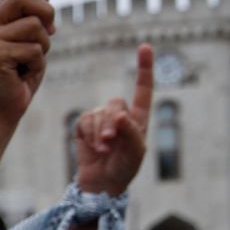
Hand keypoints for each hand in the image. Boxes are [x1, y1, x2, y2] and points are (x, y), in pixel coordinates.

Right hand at [72, 44, 152, 195]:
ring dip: (99, 133)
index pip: (143, 88)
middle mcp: (120, 114)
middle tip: (110, 142)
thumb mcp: (135, 153)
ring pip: (98, 114)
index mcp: (139, 117)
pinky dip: (88, 134)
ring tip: (103, 150)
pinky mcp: (84, 127)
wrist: (101, 183)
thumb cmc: (124, 169)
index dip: (144, 67)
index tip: (145, 47)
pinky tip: (93, 147)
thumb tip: (119, 115)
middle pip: (115, 103)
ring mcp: (101, 120)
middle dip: (111, 122)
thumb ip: (131, 133)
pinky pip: (84, 121)